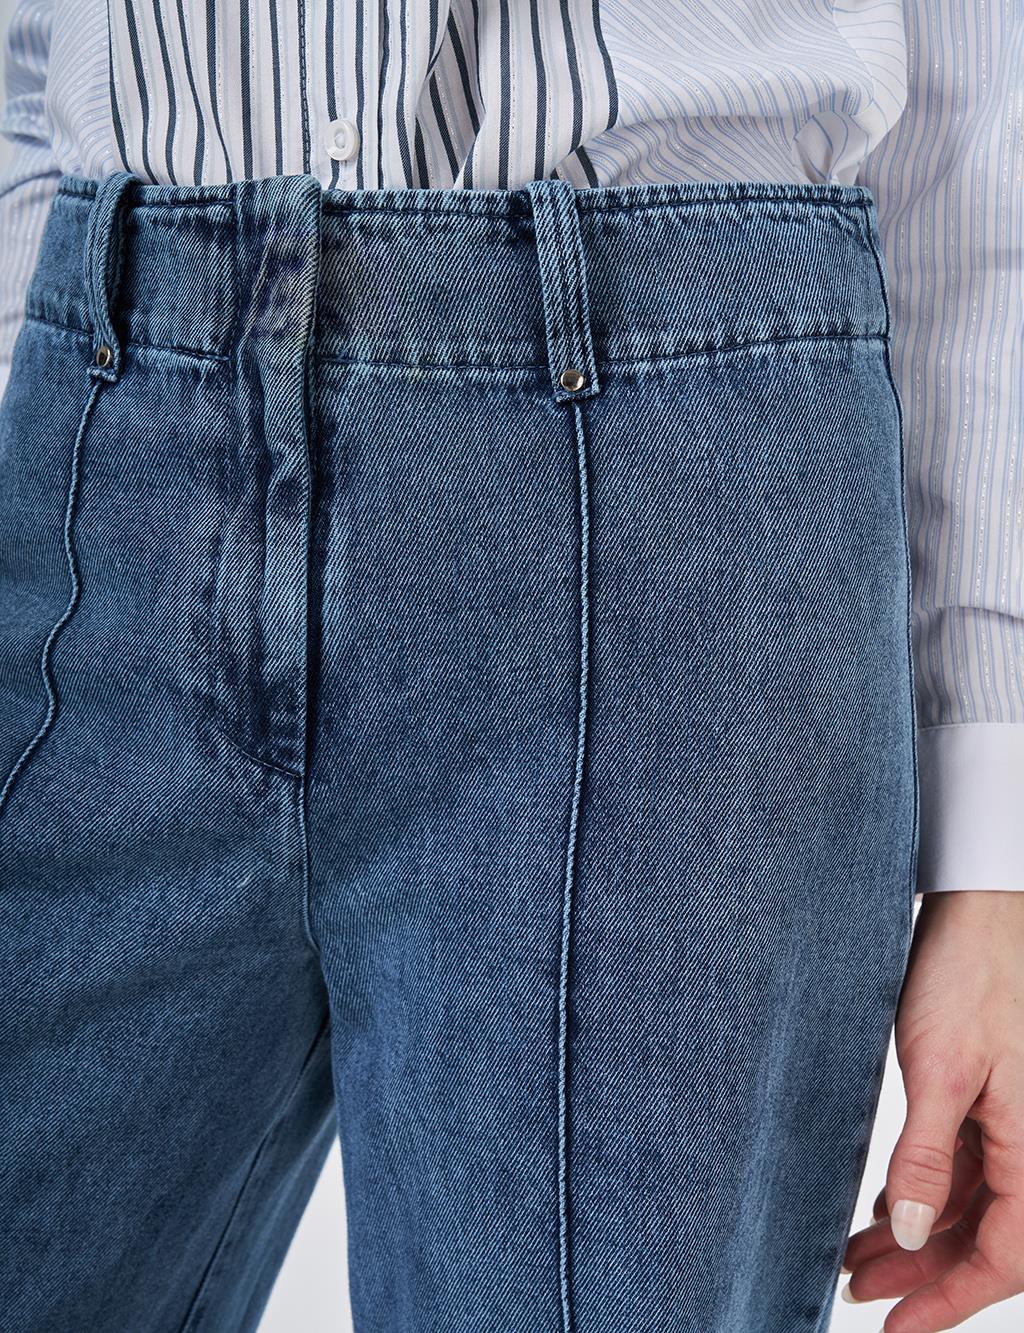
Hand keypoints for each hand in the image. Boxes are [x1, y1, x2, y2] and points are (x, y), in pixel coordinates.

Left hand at [841, 889, 1023, 1329]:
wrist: (982, 912)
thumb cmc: (969, 977)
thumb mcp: (940, 1069)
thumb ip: (928, 1156)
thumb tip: (916, 1234)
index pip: (1004, 1258)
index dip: (947, 1301)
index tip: (893, 1328)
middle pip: (986, 1236)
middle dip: (922, 1273)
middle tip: (858, 1289)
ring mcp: (1016, 1122)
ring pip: (972, 1203)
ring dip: (919, 1233)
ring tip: (858, 1253)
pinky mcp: (994, 1099)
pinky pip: (968, 1166)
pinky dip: (927, 1190)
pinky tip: (889, 1203)